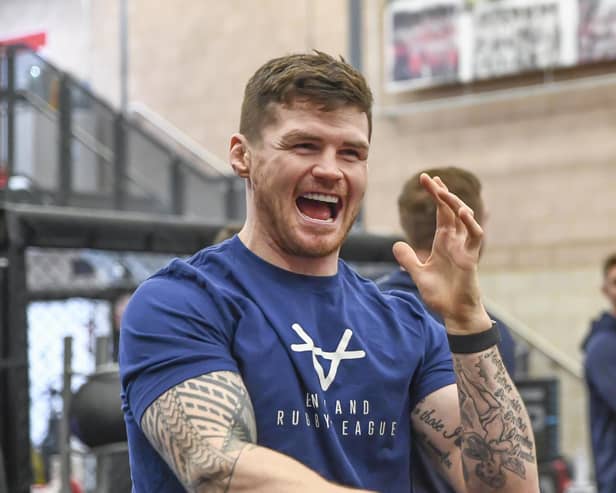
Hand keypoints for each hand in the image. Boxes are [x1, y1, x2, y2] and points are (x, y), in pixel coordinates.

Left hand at [393, 173, 491, 333]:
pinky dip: (471, 223)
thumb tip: (396, 245)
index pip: (441, 213)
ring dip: (455, 204)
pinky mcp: (471, 258)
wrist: (454, 314)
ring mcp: (464, 248)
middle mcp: (455, 241)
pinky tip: (462, 212)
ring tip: (443, 192)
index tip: (425, 179)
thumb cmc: (440, 295)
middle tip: (429, 178)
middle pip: (451, 210)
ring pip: (465, 218)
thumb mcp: (418, 274)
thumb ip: (408, 259)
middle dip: (442, 193)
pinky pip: (475, 236)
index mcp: (443, 242)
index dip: (436, 195)